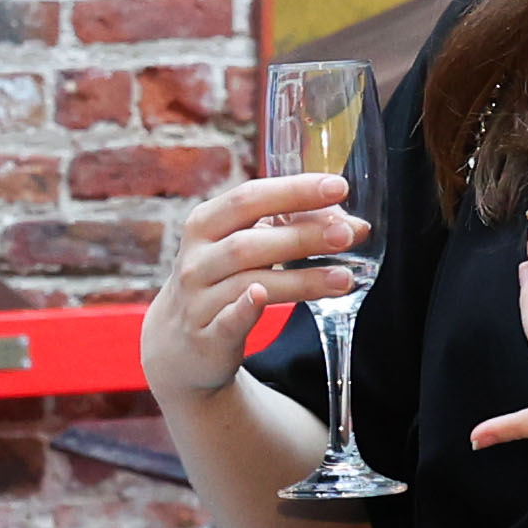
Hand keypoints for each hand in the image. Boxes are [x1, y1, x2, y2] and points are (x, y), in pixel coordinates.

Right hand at [147, 169, 356, 398]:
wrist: (179, 342)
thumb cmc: (220, 281)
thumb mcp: (241, 248)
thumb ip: (285, 230)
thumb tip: (348, 223)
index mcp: (206, 224)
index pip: (250, 198)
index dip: (294, 190)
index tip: (337, 186)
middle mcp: (198, 258)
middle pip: (251, 241)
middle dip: (303, 234)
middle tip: (347, 233)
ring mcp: (198, 298)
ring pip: (250, 281)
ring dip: (300, 279)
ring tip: (343, 277)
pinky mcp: (206, 336)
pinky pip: (227, 320)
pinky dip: (244, 307)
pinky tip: (262, 298)